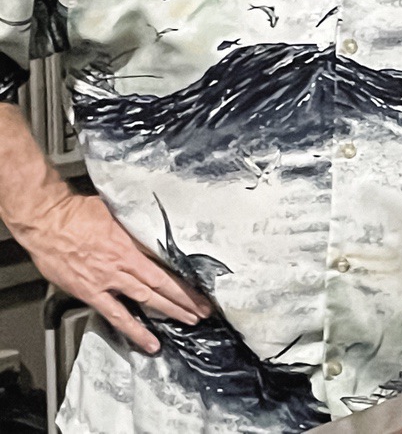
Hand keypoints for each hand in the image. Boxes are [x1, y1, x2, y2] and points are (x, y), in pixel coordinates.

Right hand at [15, 193, 210, 353]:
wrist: (46, 220)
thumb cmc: (76, 212)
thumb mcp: (115, 212)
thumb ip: (133, 227)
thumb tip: (149, 227)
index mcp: (131, 245)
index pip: (166, 268)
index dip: (185, 282)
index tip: (201, 290)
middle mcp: (123, 265)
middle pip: (162, 285)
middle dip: (185, 299)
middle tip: (203, 310)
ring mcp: (107, 281)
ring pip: (146, 300)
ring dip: (169, 311)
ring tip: (188, 321)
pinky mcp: (90, 293)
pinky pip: (116, 315)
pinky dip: (134, 329)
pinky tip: (148, 342)